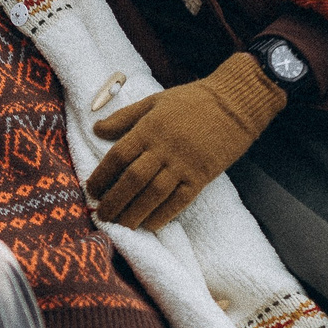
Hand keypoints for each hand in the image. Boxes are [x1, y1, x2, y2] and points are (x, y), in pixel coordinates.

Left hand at [87, 50, 286, 230]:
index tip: (91, 190)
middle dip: (114, 201)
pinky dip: (163, 215)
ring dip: (134, 213)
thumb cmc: (193, 100)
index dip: (102, 175)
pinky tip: (150, 225)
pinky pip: (180, 201)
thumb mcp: (155, 101)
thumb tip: (96, 129)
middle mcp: (163, 148)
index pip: (118, 156)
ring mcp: (183, 164)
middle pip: (132, 179)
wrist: (235, 103)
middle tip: (102, 216)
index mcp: (149, 128)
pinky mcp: (202, 176)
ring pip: (153, 194)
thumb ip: (124, 117)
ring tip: (121, 226)